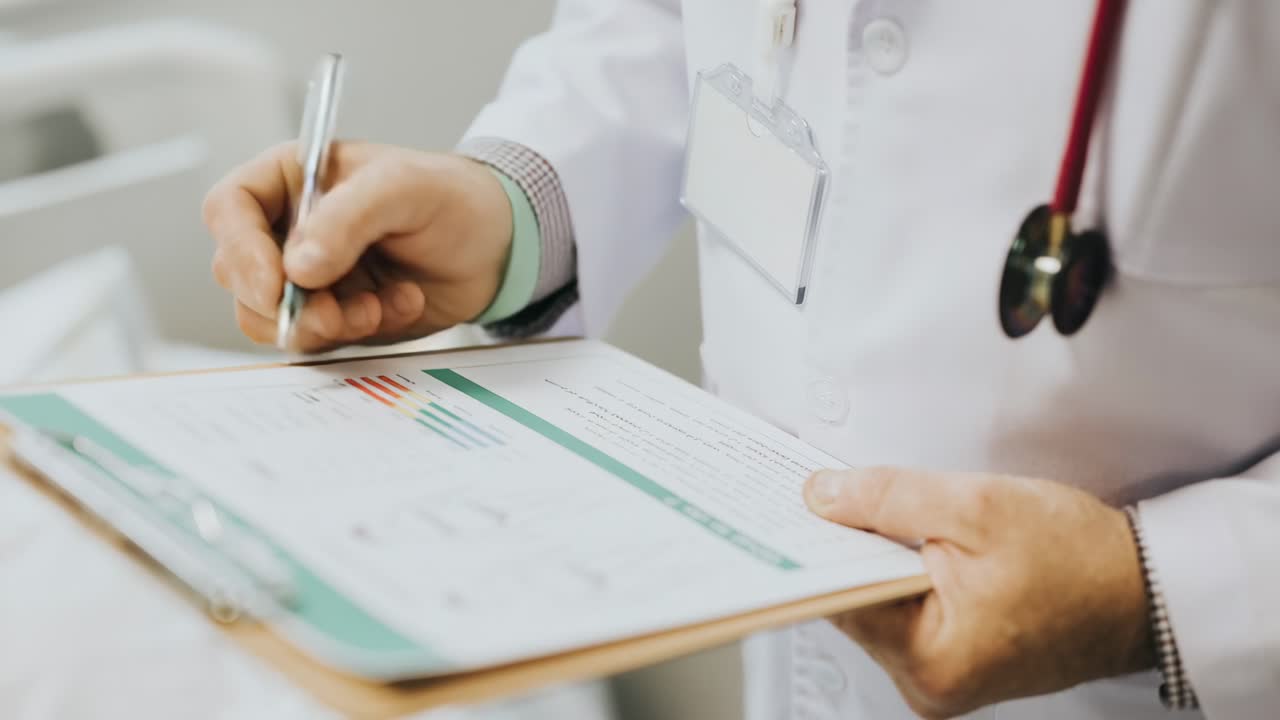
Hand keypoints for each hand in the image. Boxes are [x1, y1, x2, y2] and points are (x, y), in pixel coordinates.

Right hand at [203, 142, 511, 351]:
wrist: (497, 244)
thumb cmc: (451, 197)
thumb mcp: (403, 187)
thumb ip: (348, 218)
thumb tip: (297, 268)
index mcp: (291, 179)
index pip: (230, 209)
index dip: (241, 250)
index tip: (276, 284)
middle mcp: (288, 229)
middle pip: (240, 274)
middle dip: (285, 302)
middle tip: (336, 310)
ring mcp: (308, 277)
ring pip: (270, 318)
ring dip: (323, 324)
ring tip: (379, 306)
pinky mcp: (333, 315)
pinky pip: (317, 339)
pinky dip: (356, 332)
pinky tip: (399, 305)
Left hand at [803, 467, 1153, 718]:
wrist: (1144, 588)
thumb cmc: (1081, 559)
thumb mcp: (977, 506)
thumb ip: (888, 498)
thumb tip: (822, 496)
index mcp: (930, 660)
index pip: (838, 597)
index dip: (813, 546)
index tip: (789, 509)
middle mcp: (929, 683)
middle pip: (853, 601)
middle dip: (844, 546)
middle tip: (823, 494)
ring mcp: (940, 676)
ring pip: (876, 602)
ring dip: (873, 557)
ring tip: (866, 511)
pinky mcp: (952, 659)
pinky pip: (902, 609)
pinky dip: (897, 572)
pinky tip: (900, 539)